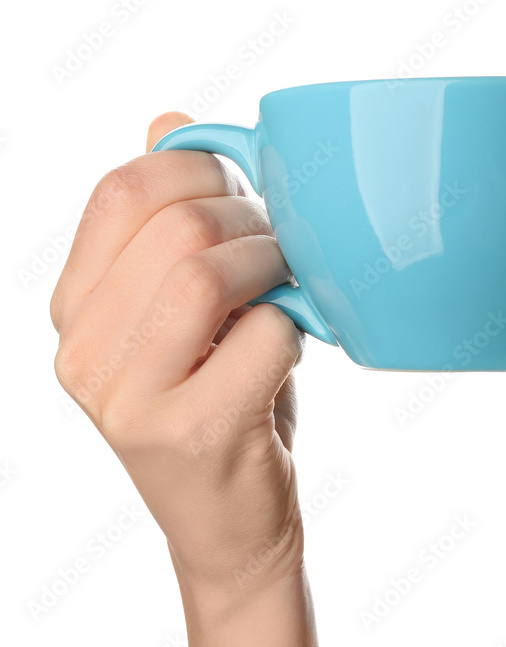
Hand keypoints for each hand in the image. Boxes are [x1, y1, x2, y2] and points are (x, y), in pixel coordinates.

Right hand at [50, 111, 305, 612]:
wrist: (229, 525)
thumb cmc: (219, 404)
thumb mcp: (186, 314)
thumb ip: (171, 224)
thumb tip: (170, 121)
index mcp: (72, 309)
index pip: (120, 191)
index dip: (198, 172)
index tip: (242, 195)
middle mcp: (81, 351)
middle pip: (174, 228)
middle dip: (251, 221)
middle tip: (282, 247)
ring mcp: (127, 396)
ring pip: (210, 276)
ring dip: (274, 269)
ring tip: (289, 289)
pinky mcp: (188, 430)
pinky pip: (262, 337)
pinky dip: (293, 330)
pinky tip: (289, 348)